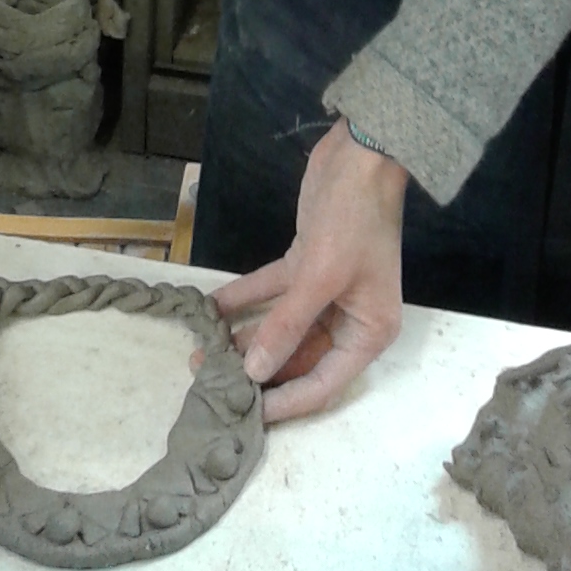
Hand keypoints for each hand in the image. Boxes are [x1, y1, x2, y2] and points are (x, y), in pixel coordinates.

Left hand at [212, 119, 406, 422]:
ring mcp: (326, 291)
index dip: (285, 402)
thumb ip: (287, 326)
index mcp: (368, 332)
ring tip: (201, 350)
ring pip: (281, 326)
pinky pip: (272, 292)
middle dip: (256, 368)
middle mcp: (350, 319)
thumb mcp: (320, 276)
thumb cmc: (352, 220)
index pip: (323, 384)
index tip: (245, 414)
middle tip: (209, 379)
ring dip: (245, 336)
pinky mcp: (307, 264)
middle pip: (299, 358)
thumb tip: (254, 371)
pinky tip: (211, 308)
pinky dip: (245, 298)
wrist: (361, 155)